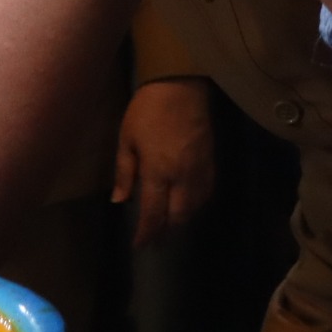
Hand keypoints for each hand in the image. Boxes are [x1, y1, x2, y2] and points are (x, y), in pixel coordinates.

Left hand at [112, 77, 215, 245]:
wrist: (181, 85)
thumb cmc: (147, 110)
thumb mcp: (127, 139)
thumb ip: (125, 173)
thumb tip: (120, 200)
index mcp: (158, 172)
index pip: (154, 214)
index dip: (147, 234)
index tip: (140, 246)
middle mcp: (182, 176)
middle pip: (179, 216)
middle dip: (166, 231)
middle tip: (155, 238)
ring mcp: (199, 169)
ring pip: (195, 207)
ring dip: (182, 219)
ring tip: (170, 223)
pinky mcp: (211, 160)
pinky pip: (207, 192)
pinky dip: (197, 203)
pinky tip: (188, 202)